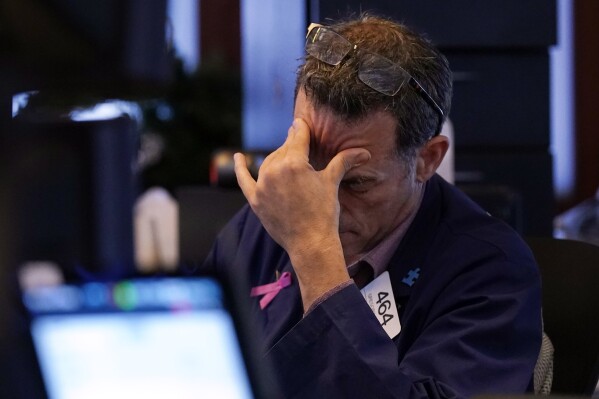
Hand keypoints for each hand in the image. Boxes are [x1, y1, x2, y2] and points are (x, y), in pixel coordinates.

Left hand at [234, 118, 370, 309]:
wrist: (311, 243)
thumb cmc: (324, 212)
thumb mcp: (332, 182)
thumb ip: (343, 161)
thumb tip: (364, 152)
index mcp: (294, 163)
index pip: (297, 138)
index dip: (301, 129)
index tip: (301, 122)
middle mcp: (274, 171)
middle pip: (283, 149)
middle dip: (292, 144)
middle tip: (297, 139)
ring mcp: (262, 186)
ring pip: (268, 162)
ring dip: (277, 157)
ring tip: (286, 154)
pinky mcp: (255, 200)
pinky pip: (244, 179)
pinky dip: (240, 168)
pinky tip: (238, 157)